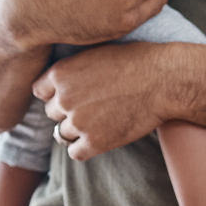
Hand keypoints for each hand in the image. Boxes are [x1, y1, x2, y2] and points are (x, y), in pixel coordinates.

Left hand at [34, 41, 190, 160]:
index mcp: (60, 73)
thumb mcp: (96, 52)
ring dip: (77, 130)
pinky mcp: (95, 142)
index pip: (40, 91)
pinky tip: (100, 138)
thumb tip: (61, 81)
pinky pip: (75, 152)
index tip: (74, 93)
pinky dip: (85, 147)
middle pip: (52, 113)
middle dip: (67, 111)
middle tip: (93, 106)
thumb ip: (73, 68)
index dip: (56, 93)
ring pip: (62, 134)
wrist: (165, 80)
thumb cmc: (137, 60)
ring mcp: (78, 122)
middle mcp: (64, 99)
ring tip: (100, 121)